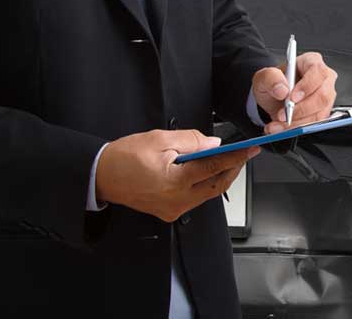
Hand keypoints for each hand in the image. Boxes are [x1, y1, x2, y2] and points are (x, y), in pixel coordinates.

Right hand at [95, 129, 259, 221]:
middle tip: (243, 155)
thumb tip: (214, 143)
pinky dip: (204, 184)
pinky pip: (194, 199)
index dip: (236, 157)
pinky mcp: (168, 211)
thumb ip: (192, 141)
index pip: (215, 167)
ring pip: (207, 194)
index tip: (250, 149)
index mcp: (175, 182)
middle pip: (216, 186)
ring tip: (228, 160)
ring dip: (219, 177)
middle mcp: (176, 201)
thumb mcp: (160, 139)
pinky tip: (207, 171)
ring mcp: (173, 209)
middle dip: (233, 170)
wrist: (100, 176)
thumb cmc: (124, 157)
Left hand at [252, 52, 337, 133]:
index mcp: (312, 62)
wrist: (274, 98)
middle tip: (282, 115)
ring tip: (278, 124)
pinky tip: (282, 128)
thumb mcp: (264, 77)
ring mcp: (326, 96)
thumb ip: (270, 78)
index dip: (307, 86)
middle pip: (322, 96)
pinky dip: (297, 128)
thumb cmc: (274, 83)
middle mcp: (323, 79)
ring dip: (297, 122)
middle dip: (301, 109)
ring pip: (319, 113)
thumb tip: (282, 89)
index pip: (318, 72)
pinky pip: (315, 124)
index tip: (292, 98)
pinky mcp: (323, 112)